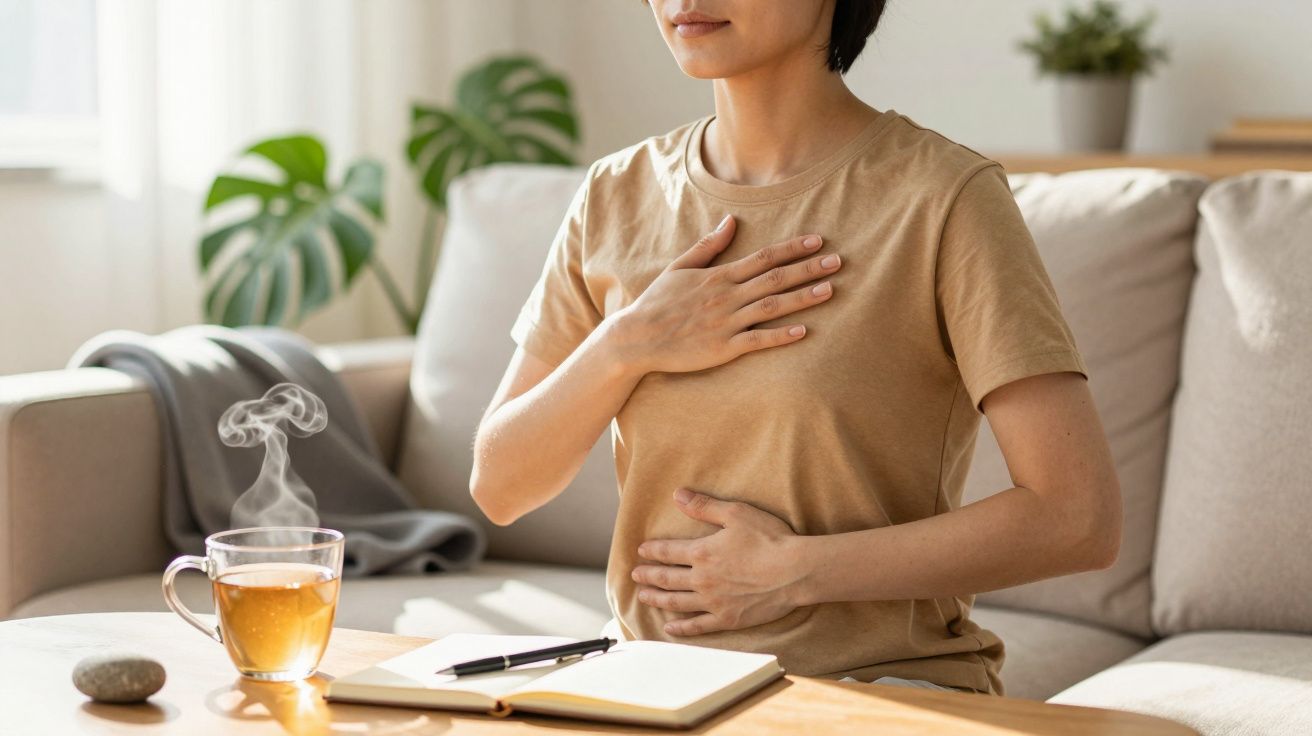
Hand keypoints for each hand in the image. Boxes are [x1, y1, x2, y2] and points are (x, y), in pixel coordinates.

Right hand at [608, 215, 840, 374]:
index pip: (764, 257)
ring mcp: (727, 323)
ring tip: (831, 289)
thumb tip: (731, 220)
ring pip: (773, 307)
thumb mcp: (680, 267)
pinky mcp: (723, 348)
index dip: (793, 248)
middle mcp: (727, 296)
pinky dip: (781, 335)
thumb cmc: (658, 301)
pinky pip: (758, 340)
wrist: (637, 337)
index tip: (818, 240)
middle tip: (838, 261)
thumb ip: (709, 244)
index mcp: (720, 275)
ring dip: (804, 297)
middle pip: (776, 278)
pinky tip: (804, 330)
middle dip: (809, 268)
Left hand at [632, 488, 807, 635]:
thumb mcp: (736, 513)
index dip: (652, 551)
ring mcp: (713, 602)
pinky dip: (681, 628)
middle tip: (635, 575)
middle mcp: (702, 580)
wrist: (795, 571)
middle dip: (649, 576)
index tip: (641, 552)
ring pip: (676, 602)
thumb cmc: (769, 538)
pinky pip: (698, 626)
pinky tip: (669, 629)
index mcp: (702, 553)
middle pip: (667, 578)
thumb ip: (704, 506)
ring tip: (644, 597)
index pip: (668, 552)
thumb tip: (678, 495)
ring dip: (657, 599)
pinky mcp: (728, 619)